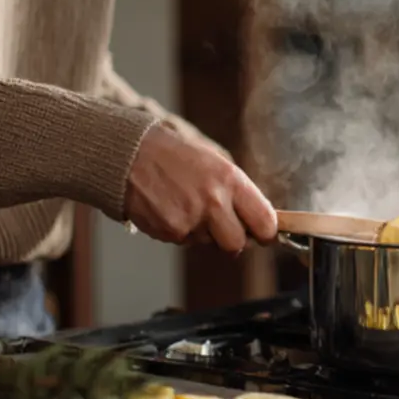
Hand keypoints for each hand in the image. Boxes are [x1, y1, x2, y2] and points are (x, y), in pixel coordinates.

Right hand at [123, 125, 277, 253]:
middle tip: (224, 225)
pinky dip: (181, 230)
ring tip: (187, 204)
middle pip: (237, 243)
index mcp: (231, 181)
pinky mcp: (171, 232)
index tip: (264, 234)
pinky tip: (171, 208)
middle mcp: (214, 202)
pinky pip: (185, 241)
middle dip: (233, 239)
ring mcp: (191, 219)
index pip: (265, 221)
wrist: (131, 155)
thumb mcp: (217, 163)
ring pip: (209, 242)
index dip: (267, 232)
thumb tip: (259, 219)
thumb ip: (238, 192)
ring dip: (203, 231)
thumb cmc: (177, 156)